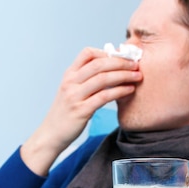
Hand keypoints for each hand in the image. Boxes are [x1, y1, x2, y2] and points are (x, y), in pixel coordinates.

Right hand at [20, 47, 141, 175]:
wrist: (51, 135)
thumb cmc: (65, 114)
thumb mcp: (71, 91)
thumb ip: (86, 80)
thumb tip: (111, 71)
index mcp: (69, 75)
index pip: (87, 53)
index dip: (107, 52)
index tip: (122, 57)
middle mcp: (70, 83)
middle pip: (99, 64)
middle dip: (121, 62)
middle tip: (136, 64)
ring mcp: (74, 96)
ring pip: (103, 78)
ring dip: (124, 75)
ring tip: (137, 76)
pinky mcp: (81, 111)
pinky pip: (104, 96)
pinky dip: (120, 91)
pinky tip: (129, 90)